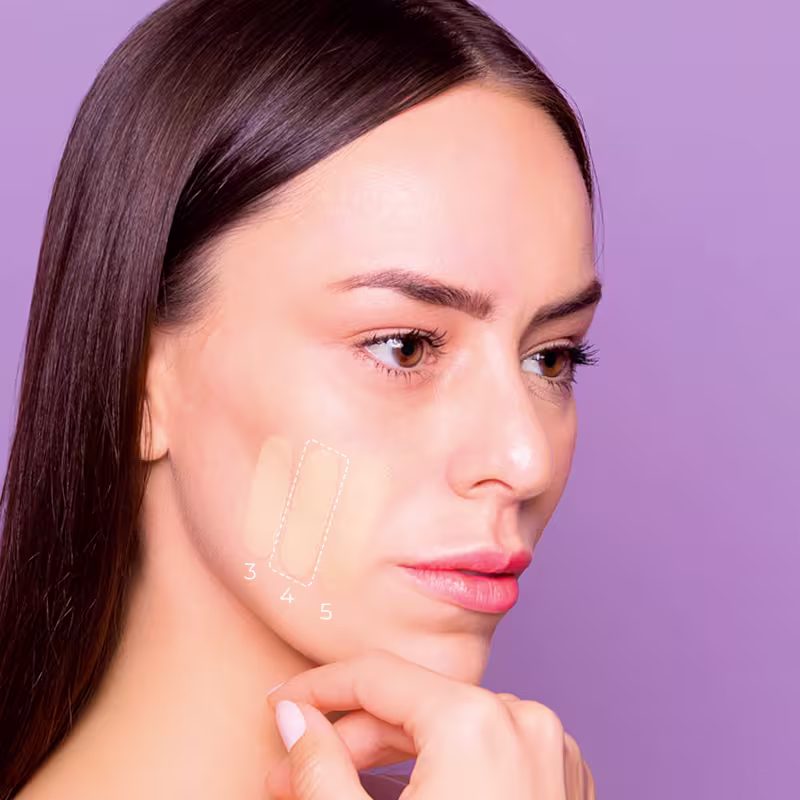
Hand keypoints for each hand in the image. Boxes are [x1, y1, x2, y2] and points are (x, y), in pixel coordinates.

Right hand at [265, 649, 595, 798]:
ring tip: (338, 790)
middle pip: (413, 707)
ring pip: (451, 730)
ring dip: (390, 758)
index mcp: (477, 722)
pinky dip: (442, 770)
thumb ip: (319, 765)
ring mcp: (552, 753)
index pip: (377, 676)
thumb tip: (292, 716)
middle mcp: (524, 722)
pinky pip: (488, 755)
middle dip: (348, 740)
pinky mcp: (563, 784)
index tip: (278, 703)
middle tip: (290, 772)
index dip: (317, 687)